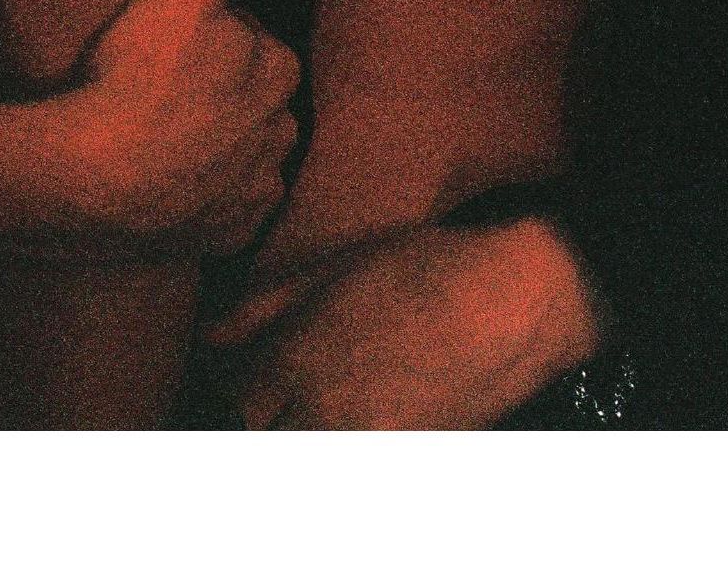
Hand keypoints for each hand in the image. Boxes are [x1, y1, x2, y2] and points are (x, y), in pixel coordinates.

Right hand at [44, 0, 301, 255]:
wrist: (95, 177)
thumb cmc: (137, 76)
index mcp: (279, 70)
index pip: (254, 38)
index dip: (212, 34)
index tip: (171, 41)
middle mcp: (280, 132)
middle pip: (254, 98)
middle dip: (223, 90)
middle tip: (162, 88)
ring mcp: (255, 190)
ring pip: (246, 154)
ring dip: (218, 145)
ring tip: (162, 136)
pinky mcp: (229, 235)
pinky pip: (228, 209)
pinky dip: (206, 198)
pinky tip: (167, 184)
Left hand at [208, 219, 601, 428]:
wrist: (516, 304)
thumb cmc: (423, 270)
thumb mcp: (331, 268)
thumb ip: (259, 309)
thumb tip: (212, 338)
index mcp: (296, 363)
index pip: (237, 396)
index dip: (241, 377)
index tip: (253, 364)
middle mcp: (324, 416)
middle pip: (264, 434)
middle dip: (267, 411)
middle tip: (285, 385)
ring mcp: (368, 445)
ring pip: (305, 450)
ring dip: (303, 429)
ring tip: (327, 398)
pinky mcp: (408, 457)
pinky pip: (355, 460)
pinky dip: (346, 439)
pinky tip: (365, 410)